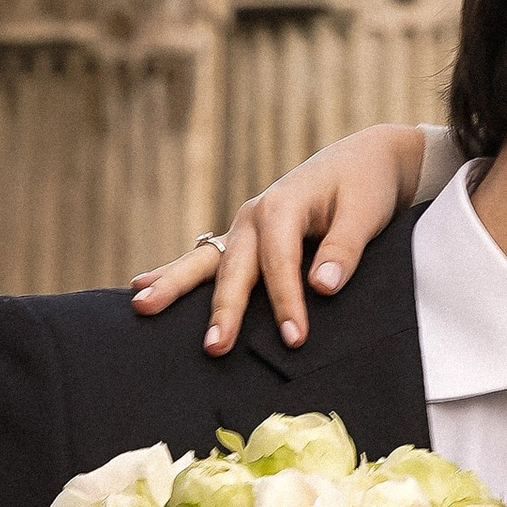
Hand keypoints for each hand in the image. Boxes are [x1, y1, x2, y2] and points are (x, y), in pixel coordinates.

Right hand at [128, 125, 428, 354]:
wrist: (362, 160)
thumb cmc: (365, 186)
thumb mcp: (365, 213)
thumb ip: (343, 249)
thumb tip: (322, 287)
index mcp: (282, 206)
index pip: (279, 263)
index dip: (287, 303)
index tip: (295, 339)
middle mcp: (254, 216)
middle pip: (231, 267)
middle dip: (223, 308)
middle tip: (214, 347)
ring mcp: (243, 229)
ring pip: (204, 262)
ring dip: (174, 286)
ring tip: (142, 307)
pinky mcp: (244, 241)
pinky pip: (205, 262)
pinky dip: (175, 275)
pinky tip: (142, 289)